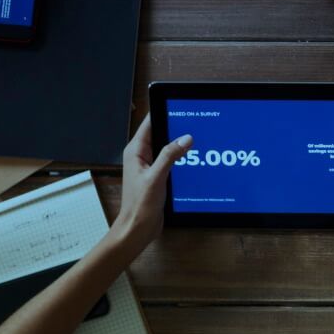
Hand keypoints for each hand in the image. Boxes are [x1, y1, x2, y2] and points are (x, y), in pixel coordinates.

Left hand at [111, 115, 192, 249]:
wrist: (137, 228)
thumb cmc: (139, 206)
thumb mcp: (156, 177)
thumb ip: (170, 156)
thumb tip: (185, 138)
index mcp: (136, 151)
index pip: (150, 122)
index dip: (164, 111)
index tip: (179, 105)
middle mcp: (142, 156)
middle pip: (161, 132)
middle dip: (177, 127)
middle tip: (195, 121)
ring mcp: (150, 165)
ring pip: (168, 146)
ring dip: (180, 143)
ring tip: (198, 138)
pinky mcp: (158, 175)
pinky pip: (171, 159)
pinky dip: (182, 157)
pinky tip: (194, 158)